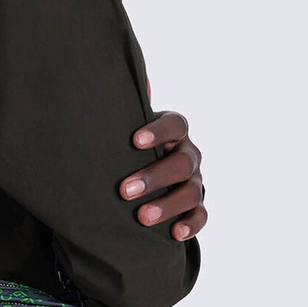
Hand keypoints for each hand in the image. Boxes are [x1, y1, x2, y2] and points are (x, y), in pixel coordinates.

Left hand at [119, 108, 206, 242]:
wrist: (137, 175)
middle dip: (154, 176)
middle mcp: (189, 153)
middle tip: (124, 190)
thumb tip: (105, 73)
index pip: (176, 124)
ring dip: (168, 204)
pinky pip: (202, 216)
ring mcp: (196, 181)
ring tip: (142, 217)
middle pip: (182, 162)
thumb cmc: (127, 147)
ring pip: (192, 192)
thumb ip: (120, 107)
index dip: (158, 131)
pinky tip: (174, 233)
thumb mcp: (122, 127)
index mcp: (174, 131)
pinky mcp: (197, 207)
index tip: (134, 141)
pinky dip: (191, 225)